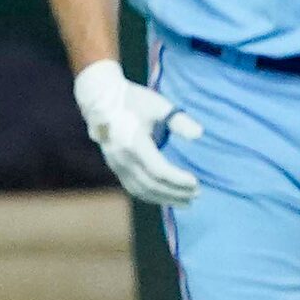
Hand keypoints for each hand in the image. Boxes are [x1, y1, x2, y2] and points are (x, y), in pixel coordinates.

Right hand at [72, 59, 202, 205]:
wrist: (101, 98)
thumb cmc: (135, 100)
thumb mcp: (159, 106)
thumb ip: (179, 121)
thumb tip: (199, 135)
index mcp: (133, 143)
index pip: (158, 171)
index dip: (178, 180)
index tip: (196, 182)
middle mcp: (122, 158)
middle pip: (151, 184)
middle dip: (176, 192)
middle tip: (197, 193)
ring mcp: (116, 164)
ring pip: (141, 190)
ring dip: (165, 198)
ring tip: (187, 202)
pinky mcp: (114, 166)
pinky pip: (132, 187)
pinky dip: (150, 195)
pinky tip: (166, 197)